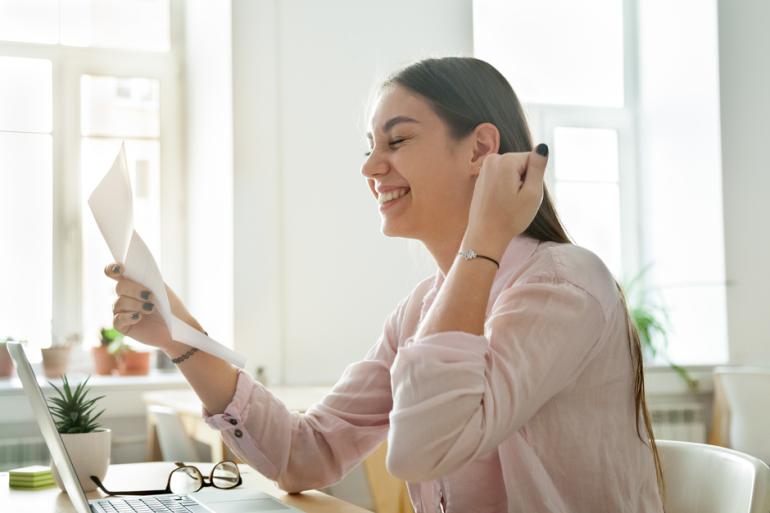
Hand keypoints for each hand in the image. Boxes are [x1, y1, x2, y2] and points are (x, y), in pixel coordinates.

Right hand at [104, 263, 202, 351]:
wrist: (178, 327)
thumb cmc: (171, 307)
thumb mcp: (162, 290)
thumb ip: (147, 280)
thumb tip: (133, 274)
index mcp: (133, 284)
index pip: (114, 273)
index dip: (113, 268)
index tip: (121, 268)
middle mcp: (125, 296)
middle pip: (120, 287)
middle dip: (135, 290)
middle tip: (150, 296)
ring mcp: (122, 311)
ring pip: (119, 303)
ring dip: (136, 304)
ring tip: (150, 309)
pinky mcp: (123, 326)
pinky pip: (117, 320)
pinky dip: (128, 317)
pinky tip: (139, 317)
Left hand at [464, 144, 548, 258]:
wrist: (485, 235)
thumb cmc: (511, 217)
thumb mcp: (533, 193)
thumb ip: (538, 167)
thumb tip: (542, 146)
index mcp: (505, 160)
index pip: (533, 160)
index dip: (533, 179)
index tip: (524, 194)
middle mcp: (492, 159)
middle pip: (522, 164)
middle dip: (524, 181)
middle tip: (516, 200)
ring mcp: (485, 168)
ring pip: (513, 171)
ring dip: (515, 185)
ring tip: (508, 202)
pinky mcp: (482, 178)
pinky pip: (502, 178)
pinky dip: (505, 189)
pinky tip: (500, 202)